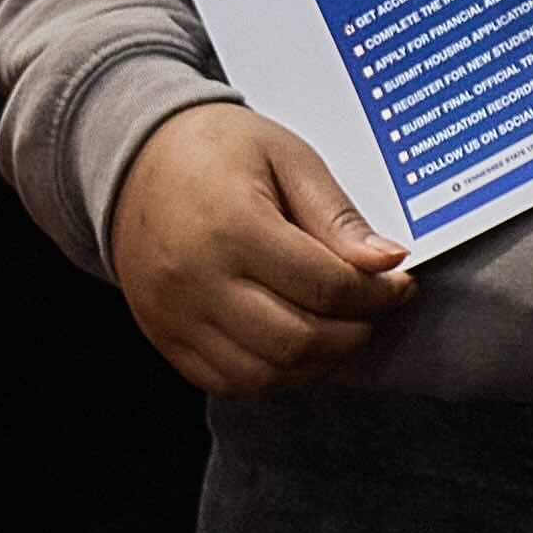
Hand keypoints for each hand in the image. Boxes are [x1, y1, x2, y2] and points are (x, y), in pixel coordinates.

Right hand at [103, 102, 410, 392]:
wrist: (133, 158)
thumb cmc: (214, 150)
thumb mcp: (286, 158)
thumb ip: (336, 216)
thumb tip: (388, 262)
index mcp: (232, 225)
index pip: (325, 286)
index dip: (377, 294)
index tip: (399, 284)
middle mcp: (197, 279)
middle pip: (298, 341)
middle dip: (353, 334)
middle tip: (371, 311)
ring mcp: (176, 315)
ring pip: (265, 375)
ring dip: (316, 364)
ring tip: (337, 331)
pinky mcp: (164, 336)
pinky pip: (228, 382)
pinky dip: (273, 376)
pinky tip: (294, 346)